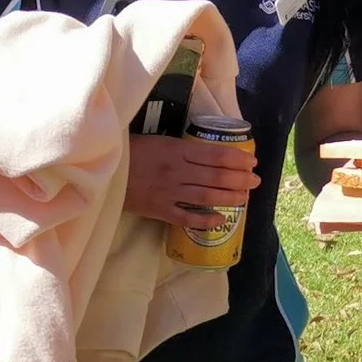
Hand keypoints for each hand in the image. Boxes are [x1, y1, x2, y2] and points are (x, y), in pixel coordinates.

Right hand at [125, 131, 257, 225]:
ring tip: (245, 197)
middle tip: (255, 181)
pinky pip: (186, 217)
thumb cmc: (133, 151)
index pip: (216, 155)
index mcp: (178, 150)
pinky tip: (220, 220)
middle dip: (240, 179)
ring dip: (229, 197)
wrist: (105, 171)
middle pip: (216, 176)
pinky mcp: (159, 210)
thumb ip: (183, 148)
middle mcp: (177, 170)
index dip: (237, 159)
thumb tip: (211, 154)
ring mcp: (169, 192)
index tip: (251, 162)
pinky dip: (205, 220)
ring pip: (206, 196)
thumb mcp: (160, 141)